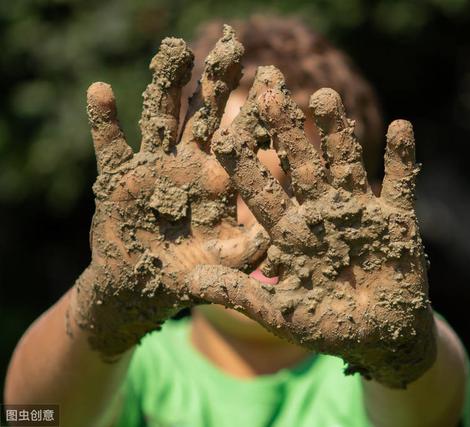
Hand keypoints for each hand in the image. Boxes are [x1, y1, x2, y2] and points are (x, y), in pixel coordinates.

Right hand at [70, 27, 268, 358]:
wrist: (139, 285)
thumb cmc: (188, 276)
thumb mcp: (223, 269)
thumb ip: (248, 257)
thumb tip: (279, 245)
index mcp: (221, 180)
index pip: (242, 138)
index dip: (258, 111)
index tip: (274, 78)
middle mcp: (189, 164)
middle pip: (205, 115)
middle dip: (217, 82)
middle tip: (232, 44)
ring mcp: (153, 165)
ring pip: (161, 117)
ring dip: (166, 84)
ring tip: (177, 48)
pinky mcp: (117, 175)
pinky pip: (109, 144)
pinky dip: (104, 121)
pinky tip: (100, 91)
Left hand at [190, 66, 435, 387]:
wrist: (380, 338)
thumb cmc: (328, 326)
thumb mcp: (280, 314)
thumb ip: (240, 295)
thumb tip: (191, 281)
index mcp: (290, 232)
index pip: (262, 191)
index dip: (245, 164)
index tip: (224, 133)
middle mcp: (321, 212)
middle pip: (301, 164)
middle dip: (287, 129)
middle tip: (269, 88)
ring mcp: (359, 212)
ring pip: (345, 164)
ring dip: (337, 133)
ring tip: (323, 95)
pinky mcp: (397, 220)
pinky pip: (401, 185)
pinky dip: (402, 160)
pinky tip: (401, 126)